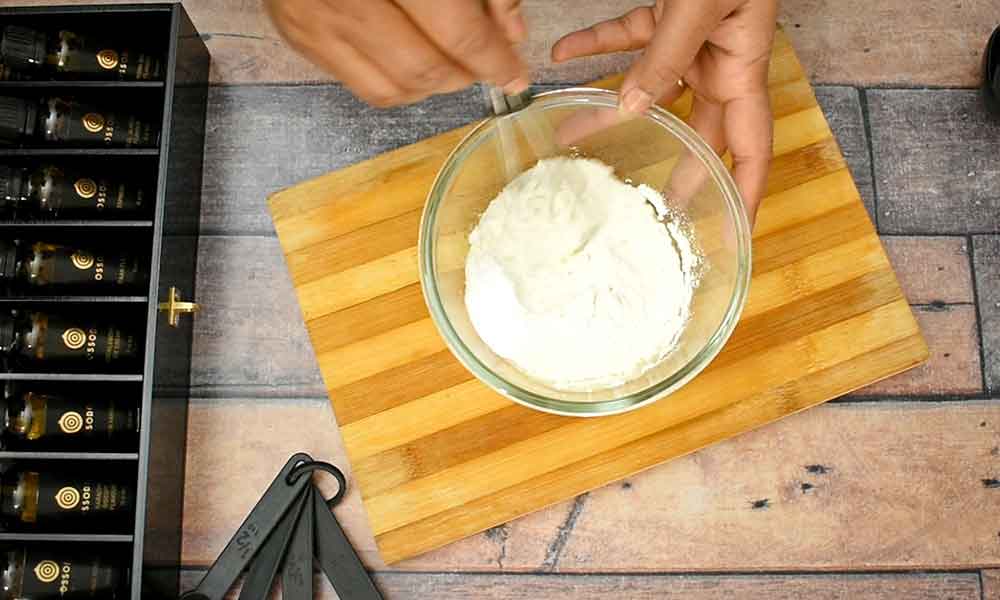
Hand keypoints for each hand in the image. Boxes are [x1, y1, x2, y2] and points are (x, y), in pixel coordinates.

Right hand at [266, 0, 529, 107]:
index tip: (515, 72)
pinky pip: (360, 84)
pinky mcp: (299, 34)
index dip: (493, 59)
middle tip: (485, 66)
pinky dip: (397, 84)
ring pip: (392, 89)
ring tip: (451, 65)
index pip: (456, 31)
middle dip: (464, 76)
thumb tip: (510, 32)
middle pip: (424, 69)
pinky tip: (412, 62)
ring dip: (433, 87)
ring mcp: (317, 20)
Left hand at [552, 0, 776, 221]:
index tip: (732, 228)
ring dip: (606, 107)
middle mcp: (720, 62)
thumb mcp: (700, 8)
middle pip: (695, 129)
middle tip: (644, 205)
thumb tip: (632, 105)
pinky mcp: (667, 11)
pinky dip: (594, 45)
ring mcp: (693, 40)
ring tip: (568, 130)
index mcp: (742, 69)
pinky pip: (627, 36)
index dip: (744, 190)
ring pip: (647, 86)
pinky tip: (563, 54)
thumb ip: (667, 55)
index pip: (752, 146)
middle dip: (669, 165)